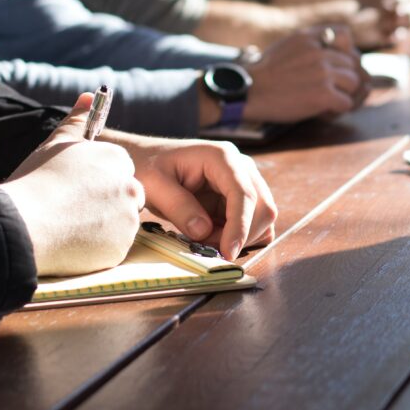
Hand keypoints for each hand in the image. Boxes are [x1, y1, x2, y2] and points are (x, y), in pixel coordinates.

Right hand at [1, 93, 143, 275]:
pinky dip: (98, 247)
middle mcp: (130, 187)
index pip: (120, 170)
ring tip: (70, 225)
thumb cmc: (38, 180)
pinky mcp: (121, 247)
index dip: (98, 181)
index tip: (78, 189)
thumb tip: (89, 96)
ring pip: (121, 223)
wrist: (25, 223)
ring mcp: (128, 219)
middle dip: (107, 203)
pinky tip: (73, 242)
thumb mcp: (57, 144)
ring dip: (103, 225)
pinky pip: (113, 247)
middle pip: (126, 196)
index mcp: (118, 160)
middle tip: (74, 210)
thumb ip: (78, 120)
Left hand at [111, 136, 276, 260]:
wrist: (146, 160)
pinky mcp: (239, 197)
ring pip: (261, 217)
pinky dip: (239, 236)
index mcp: (221, 157)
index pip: (244, 193)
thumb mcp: (154, 185)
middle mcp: (240, 166)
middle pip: (262, 206)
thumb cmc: (148, 166)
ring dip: (240, 237)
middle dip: (241, 234)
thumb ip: (179, 207)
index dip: (240, 226)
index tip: (228, 252)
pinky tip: (215, 236)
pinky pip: (253, 222)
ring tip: (205, 239)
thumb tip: (204, 231)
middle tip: (208, 248)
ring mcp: (243, 181)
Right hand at [243, 26, 370, 122]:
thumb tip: (335, 53)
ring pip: (354, 83)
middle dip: (345, 78)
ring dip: (344, 94)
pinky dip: (337, 110)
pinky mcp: (323, 94)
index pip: (345, 35)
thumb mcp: (286, 45)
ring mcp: (323, 73)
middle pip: (352, 63)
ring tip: (327, 101)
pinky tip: (322, 111)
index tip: (336, 64)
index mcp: (309, 37)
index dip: (346, 51)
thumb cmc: (265, 74)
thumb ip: (310, 44)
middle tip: (333, 90)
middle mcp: (319, 52)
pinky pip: (346, 103)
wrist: (247, 92)